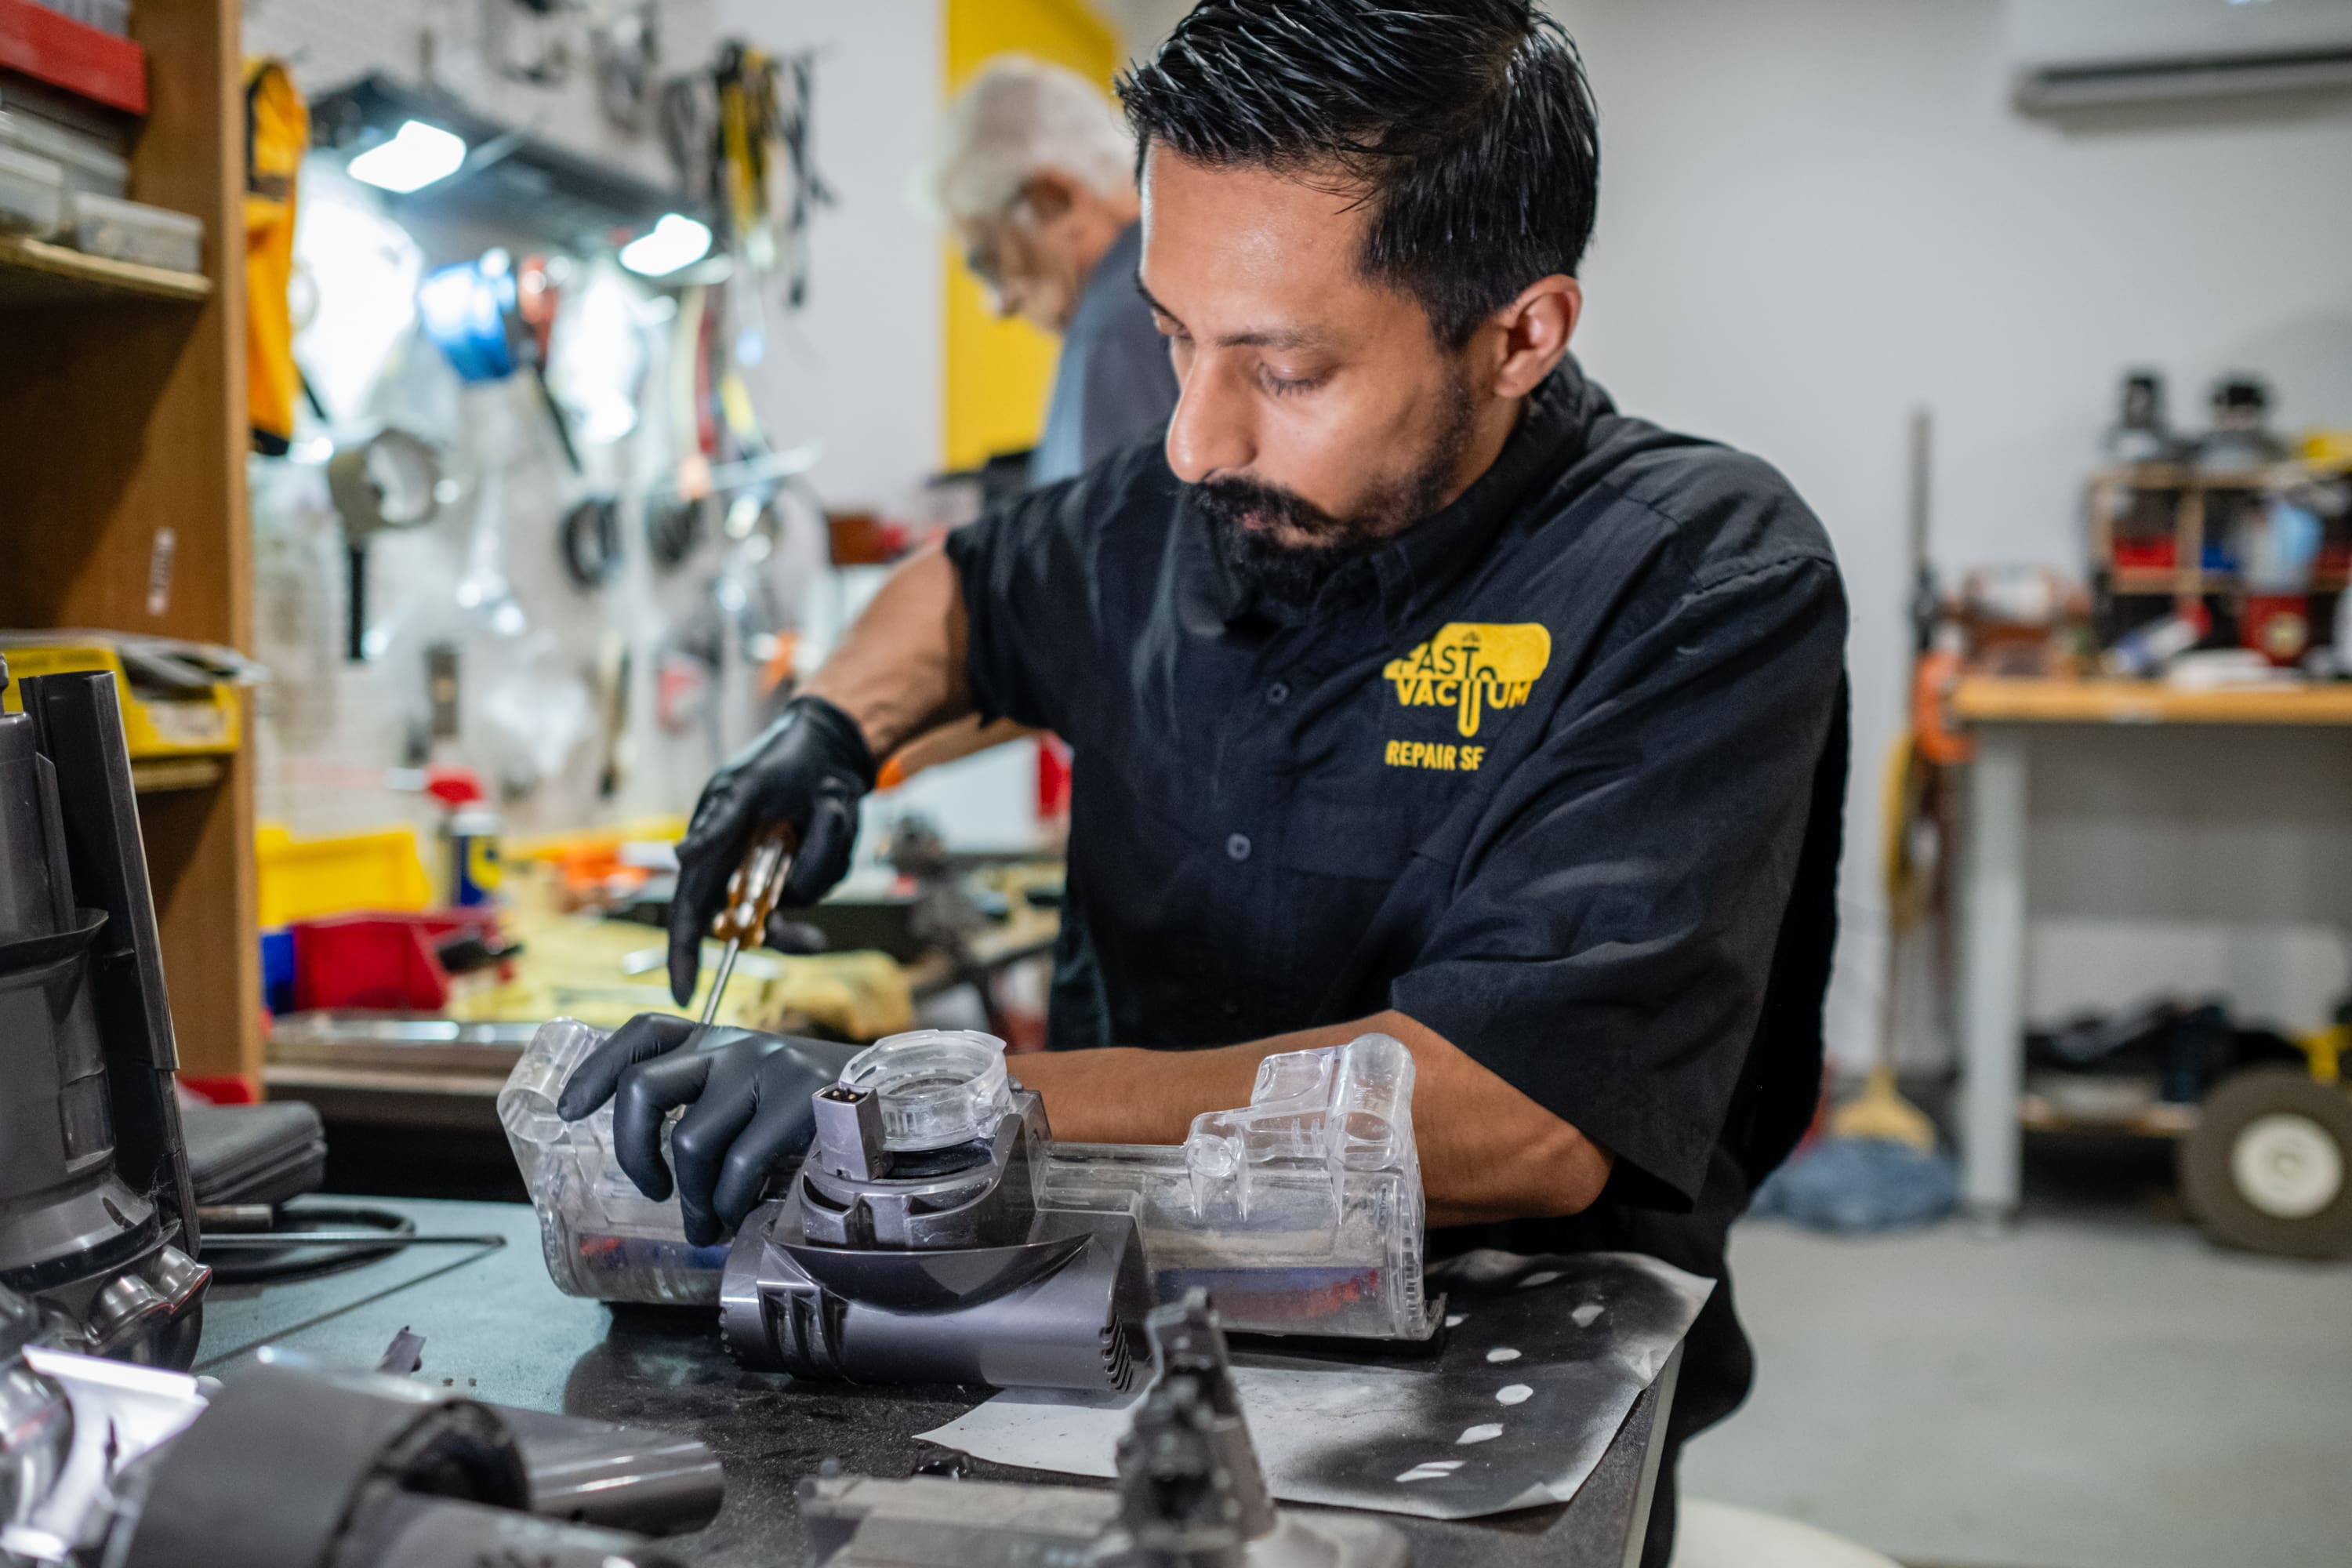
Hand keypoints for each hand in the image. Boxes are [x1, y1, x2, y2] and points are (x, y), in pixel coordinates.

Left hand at [556, 1013, 860, 1245]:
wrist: (900, 1101)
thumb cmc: (817, 1110)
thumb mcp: (759, 1092)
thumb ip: (714, 1106)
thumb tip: (664, 1173)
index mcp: (717, 1039)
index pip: (644, 1032)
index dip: (596, 1069)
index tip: (570, 1111)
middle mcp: (732, 1044)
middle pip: (642, 1087)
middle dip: (631, 1152)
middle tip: (652, 1189)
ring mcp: (764, 1068)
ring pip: (688, 1141)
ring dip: (690, 1199)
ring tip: (705, 1223)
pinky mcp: (797, 1100)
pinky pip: (738, 1166)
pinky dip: (726, 1203)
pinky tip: (734, 1216)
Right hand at [668, 694, 874, 1005]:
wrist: (829, 745)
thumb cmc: (776, 760)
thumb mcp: (744, 786)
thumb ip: (716, 824)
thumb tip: (680, 858)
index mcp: (712, 855)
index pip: (689, 915)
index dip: (683, 955)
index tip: (684, 992)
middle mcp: (743, 873)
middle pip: (753, 927)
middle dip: (786, 931)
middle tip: (813, 940)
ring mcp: (779, 875)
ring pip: (801, 898)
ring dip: (821, 851)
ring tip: (827, 803)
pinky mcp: (812, 870)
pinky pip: (826, 877)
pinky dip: (834, 842)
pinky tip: (833, 807)